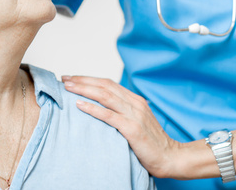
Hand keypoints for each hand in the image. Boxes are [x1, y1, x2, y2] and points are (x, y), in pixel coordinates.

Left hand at [62, 75, 180, 177]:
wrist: (170, 157)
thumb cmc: (151, 143)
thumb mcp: (137, 122)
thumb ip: (123, 113)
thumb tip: (102, 110)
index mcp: (135, 100)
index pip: (108, 83)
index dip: (89, 79)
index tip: (72, 78)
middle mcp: (134, 103)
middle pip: (104, 85)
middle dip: (82, 80)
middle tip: (64, 79)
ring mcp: (134, 115)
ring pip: (105, 96)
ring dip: (84, 89)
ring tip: (68, 87)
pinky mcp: (132, 128)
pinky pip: (109, 115)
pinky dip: (93, 108)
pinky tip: (79, 105)